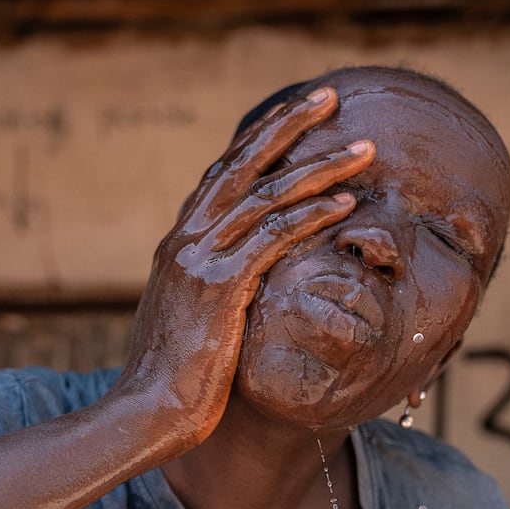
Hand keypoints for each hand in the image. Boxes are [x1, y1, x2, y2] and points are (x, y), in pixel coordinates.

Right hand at [112, 86, 374, 447]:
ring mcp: (200, 260)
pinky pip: (275, 238)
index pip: (222, 174)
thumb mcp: (190, 319)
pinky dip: (313, 216)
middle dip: (289, 125)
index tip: (295, 115)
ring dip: (320, 168)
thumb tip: (244, 277)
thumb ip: (213, 286)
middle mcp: (185, 241)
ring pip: (266, 195)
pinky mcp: (220, 286)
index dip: (260, 140)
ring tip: (363, 149)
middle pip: (242, 164)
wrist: (146, 412)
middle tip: (328, 96)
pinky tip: (347, 203)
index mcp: (178, 244)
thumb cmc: (174, 377)